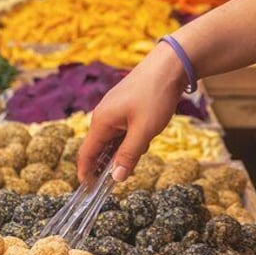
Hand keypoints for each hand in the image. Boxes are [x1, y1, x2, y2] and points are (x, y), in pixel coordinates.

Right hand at [77, 42, 186, 182]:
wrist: (170, 65)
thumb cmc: (155, 96)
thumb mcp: (144, 131)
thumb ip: (129, 155)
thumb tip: (116, 178)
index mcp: (101, 122)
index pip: (86, 154)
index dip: (86, 173)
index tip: (89, 189)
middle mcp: (102, 116)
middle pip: (100, 148)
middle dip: (112, 161)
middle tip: (128, 170)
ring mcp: (112, 109)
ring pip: (114, 138)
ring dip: (126, 148)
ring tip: (147, 141)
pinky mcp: (123, 105)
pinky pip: (122, 128)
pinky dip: (131, 137)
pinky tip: (148, 132)